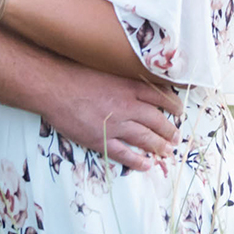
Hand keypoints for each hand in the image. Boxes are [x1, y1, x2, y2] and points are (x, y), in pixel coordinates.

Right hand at [40, 69, 184, 170]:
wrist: (54, 87)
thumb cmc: (76, 73)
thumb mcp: (107, 69)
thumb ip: (123, 77)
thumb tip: (137, 80)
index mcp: (129, 87)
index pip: (160, 96)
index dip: (173, 105)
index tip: (179, 110)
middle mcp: (127, 106)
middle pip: (156, 120)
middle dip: (170, 130)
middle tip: (177, 137)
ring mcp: (115, 125)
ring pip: (145, 138)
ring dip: (159, 146)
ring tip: (169, 151)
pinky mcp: (101, 140)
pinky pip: (124, 154)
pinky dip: (138, 161)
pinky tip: (147, 165)